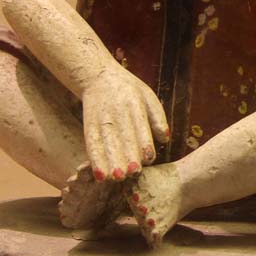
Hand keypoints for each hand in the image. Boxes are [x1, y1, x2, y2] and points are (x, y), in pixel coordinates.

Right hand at [81, 67, 168, 181]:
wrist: (98, 77)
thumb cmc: (130, 91)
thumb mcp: (148, 96)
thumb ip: (158, 117)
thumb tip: (165, 139)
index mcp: (134, 104)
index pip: (140, 125)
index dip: (143, 142)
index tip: (148, 158)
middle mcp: (117, 112)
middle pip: (122, 137)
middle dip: (127, 156)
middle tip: (133, 174)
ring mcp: (102, 120)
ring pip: (106, 143)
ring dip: (111, 162)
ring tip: (116, 178)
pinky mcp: (90, 127)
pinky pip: (92, 145)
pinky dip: (95, 161)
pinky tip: (99, 175)